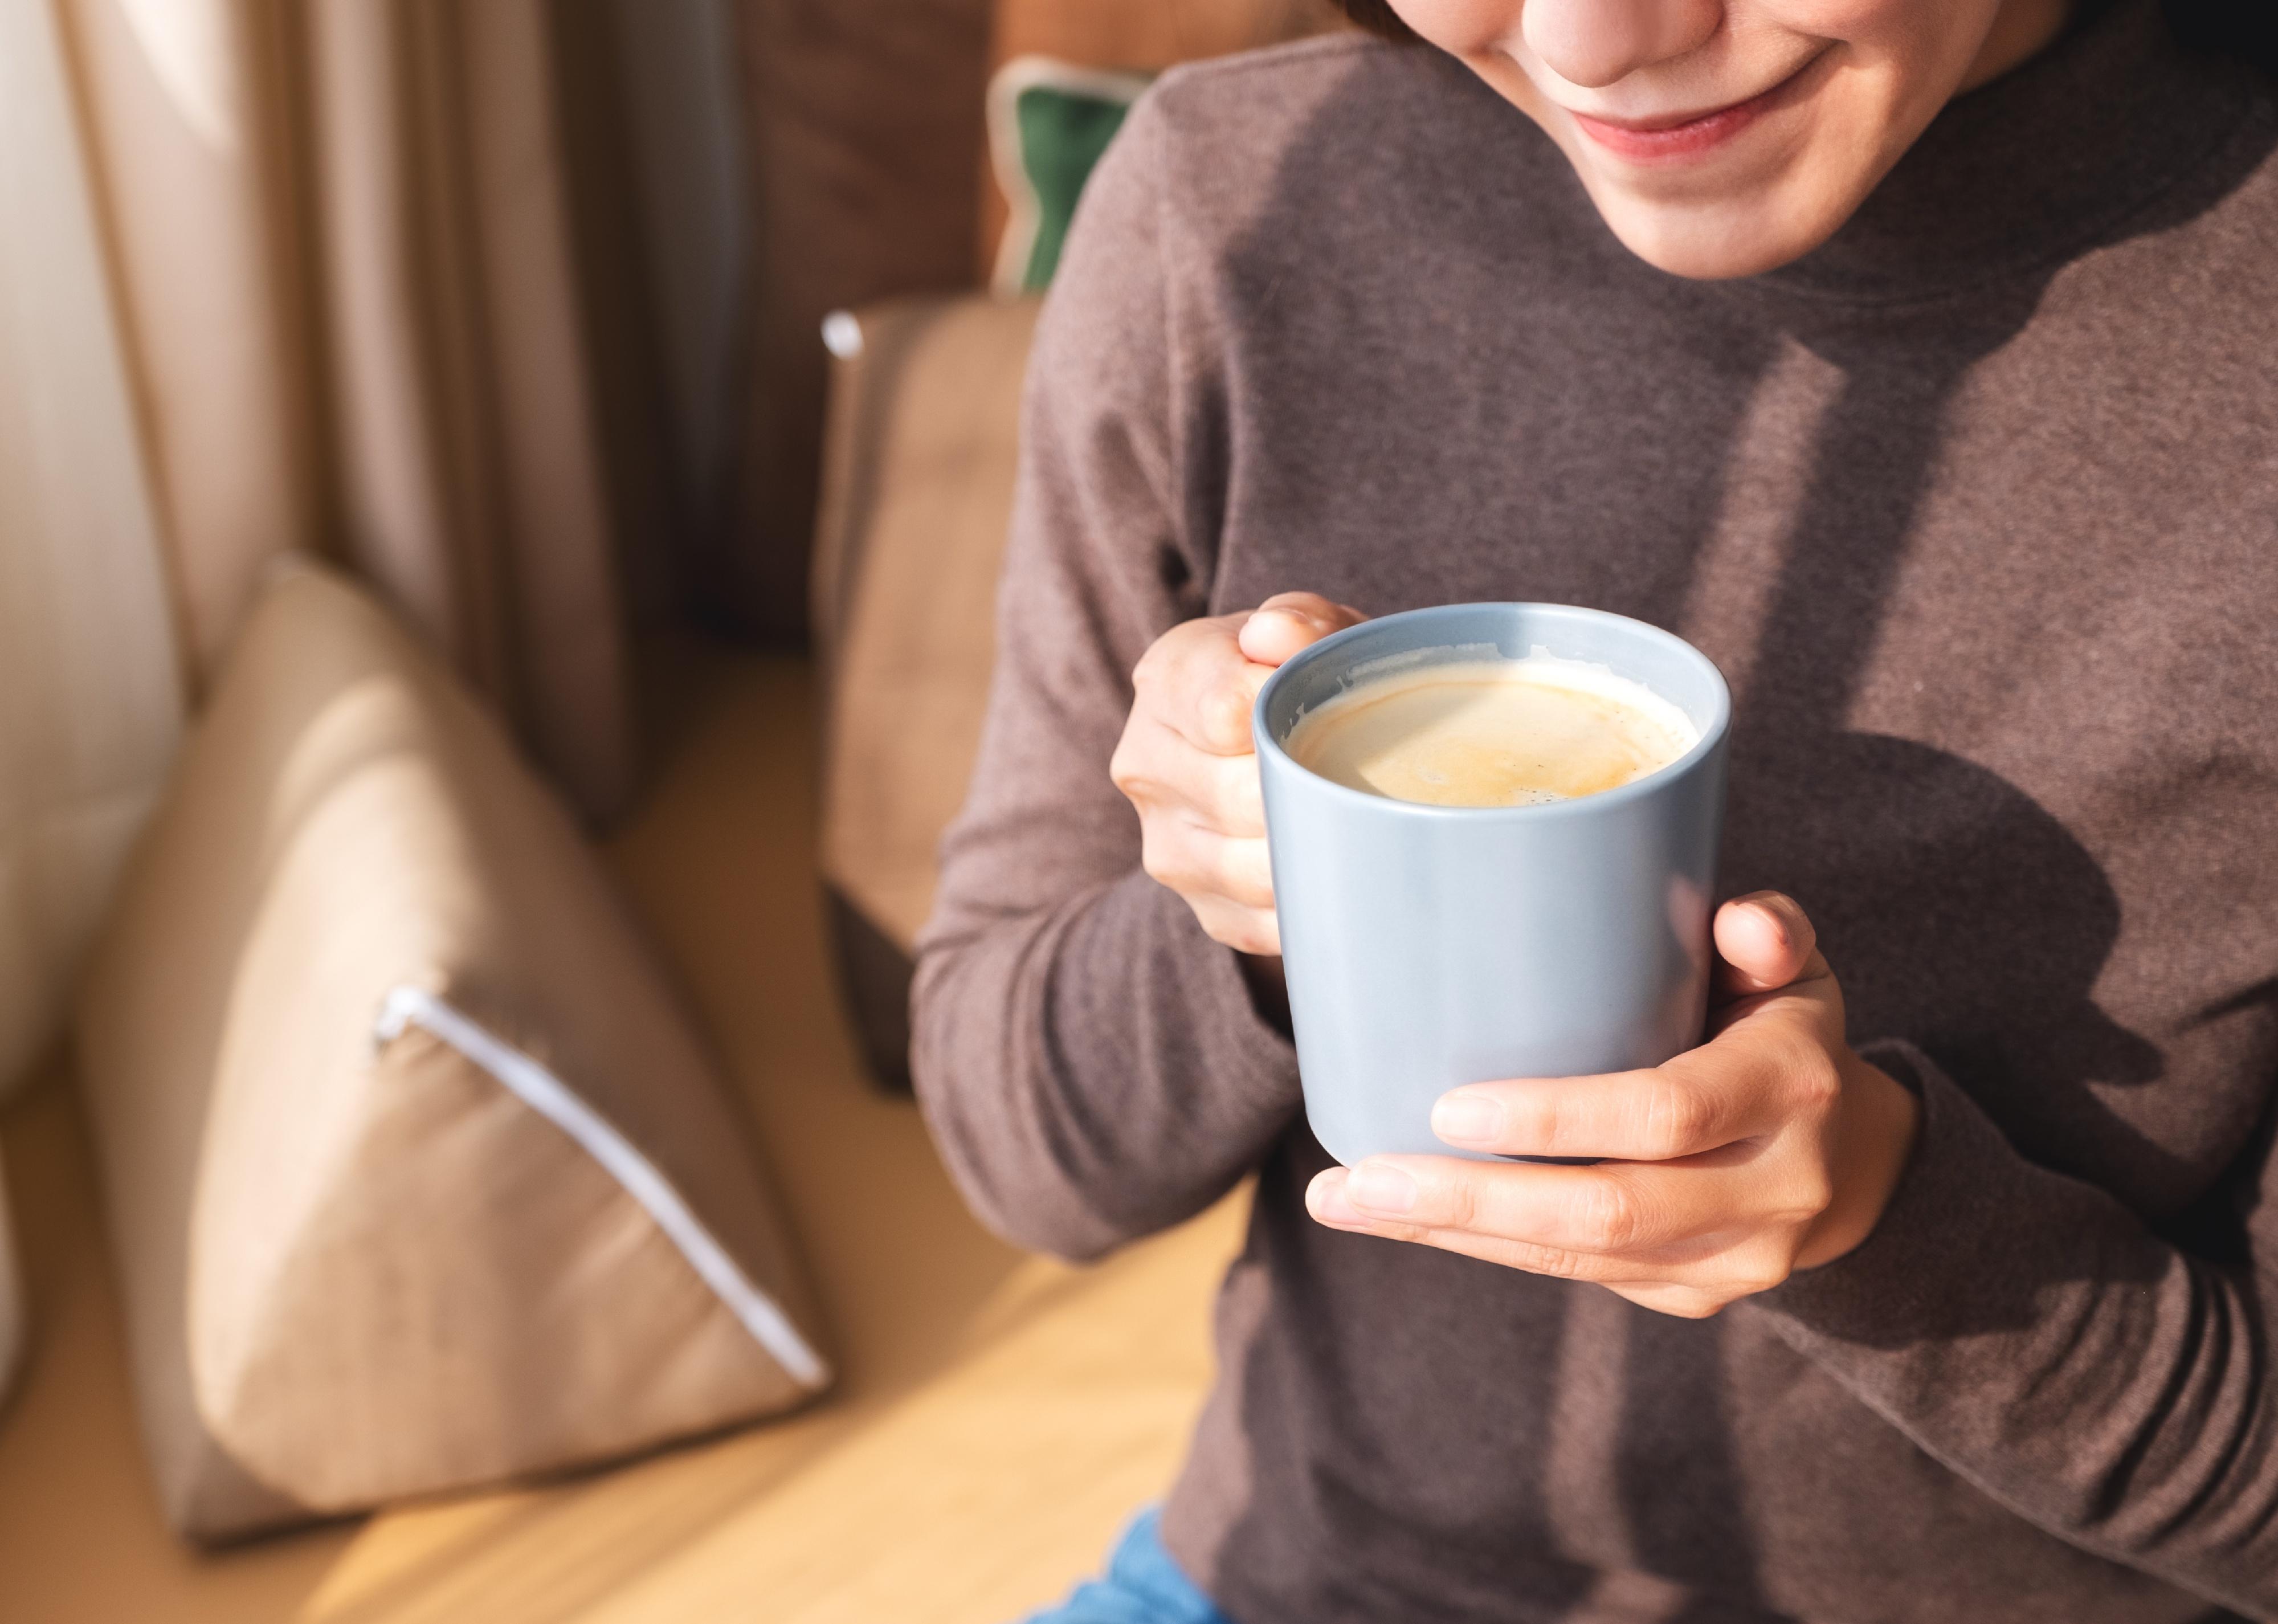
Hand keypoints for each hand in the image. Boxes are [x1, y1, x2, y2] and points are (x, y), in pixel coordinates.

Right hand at [1111, 592, 1366, 956]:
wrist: (1273, 746)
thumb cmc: (1301, 677)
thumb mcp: (1308, 628)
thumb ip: (1300, 620)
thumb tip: (1276, 635)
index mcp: (1167, 680)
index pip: (1224, 711)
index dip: (1294, 714)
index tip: (1339, 705)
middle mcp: (1146, 765)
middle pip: (1241, 797)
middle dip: (1315, 789)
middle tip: (1376, 776)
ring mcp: (1169, 846)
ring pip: (1252, 870)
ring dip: (1318, 854)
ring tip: (1370, 829)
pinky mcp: (1207, 908)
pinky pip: (1268, 924)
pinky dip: (1316, 906)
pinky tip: (1349, 876)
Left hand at [1305, 893, 1920, 1316]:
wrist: (1855, 1163)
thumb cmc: (1783, 1033)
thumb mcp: (1789, 970)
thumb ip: (1764, 930)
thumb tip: (1738, 919)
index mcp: (1791, 1090)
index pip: (1667, 1115)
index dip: (1556, 1117)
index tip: (1445, 1106)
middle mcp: (1771, 1191)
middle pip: (1605, 1209)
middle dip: (1469, 1199)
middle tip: (1357, 1178)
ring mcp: (1730, 1262)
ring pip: (1575, 1257)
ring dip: (1448, 1234)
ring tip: (1342, 1201)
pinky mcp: (1687, 1297)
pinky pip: (1572, 1273)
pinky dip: (1479, 1247)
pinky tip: (1397, 1219)